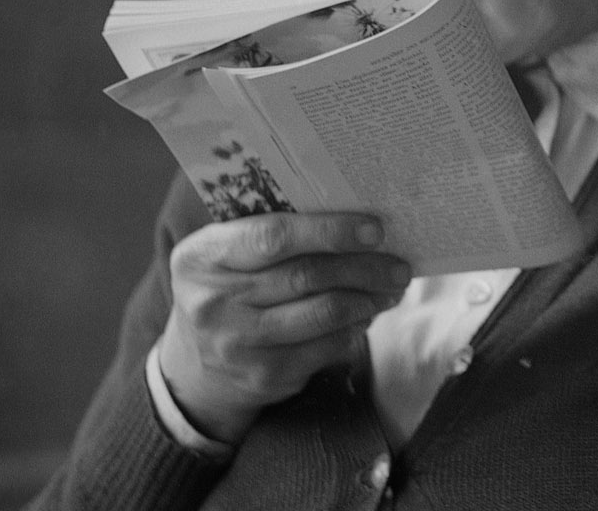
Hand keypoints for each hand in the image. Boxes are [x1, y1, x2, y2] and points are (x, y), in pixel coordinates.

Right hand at [155, 212, 410, 442]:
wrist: (198, 362)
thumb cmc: (229, 287)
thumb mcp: (229, 253)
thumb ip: (274, 232)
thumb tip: (357, 222)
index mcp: (202, 257)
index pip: (272, 237)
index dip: (328, 232)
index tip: (375, 230)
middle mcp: (213, 302)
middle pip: (307, 276)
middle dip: (363, 267)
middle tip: (399, 264)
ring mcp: (237, 344)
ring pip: (322, 313)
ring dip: (368, 298)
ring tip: (392, 287)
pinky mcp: (264, 375)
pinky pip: (326, 346)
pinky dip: (355, 327)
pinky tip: (368, 314)